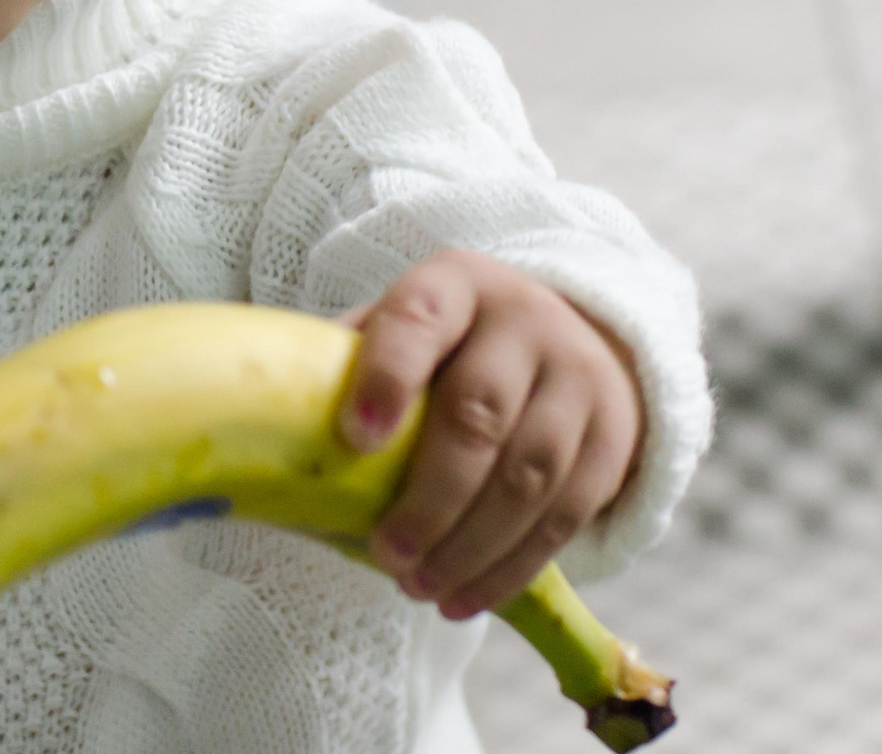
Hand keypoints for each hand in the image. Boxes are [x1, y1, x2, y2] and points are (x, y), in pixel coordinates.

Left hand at [336, 251, 643, 619]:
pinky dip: (515, 564)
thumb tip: (266, 429)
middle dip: (431, 496)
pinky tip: (467, 596)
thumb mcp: (399, 329)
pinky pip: (569, 512)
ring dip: (472, 545)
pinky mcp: (615, 436)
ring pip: (531, 473)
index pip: (418, 320)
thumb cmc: (445, 343)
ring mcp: (578, 376)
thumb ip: (347, 366)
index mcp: (453, 285)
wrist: (561, 331)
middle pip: (479, 413)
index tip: (354, 440)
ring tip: (419, 588)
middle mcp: (524, 321)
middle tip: (388, 554)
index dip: (387, 377)